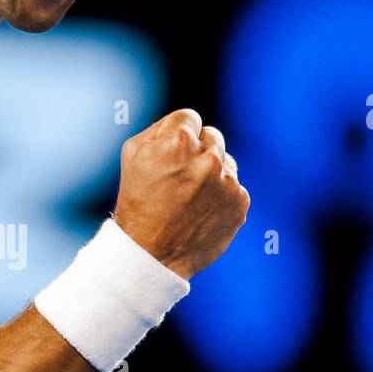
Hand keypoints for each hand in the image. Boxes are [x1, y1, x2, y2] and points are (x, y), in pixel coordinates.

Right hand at [114, 108, 249, 278]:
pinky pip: (235, 186)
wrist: (151, 254)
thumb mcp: (132, 155)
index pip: (189, 117)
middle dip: (197, 150)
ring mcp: (227, 181)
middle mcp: (207, 157)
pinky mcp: (240, 201)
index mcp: (178, 141)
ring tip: (189, 197)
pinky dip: (221, 196)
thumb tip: (183, 123)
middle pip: (211, 136)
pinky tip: (202, 211)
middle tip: (179, 177)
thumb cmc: (137, 202)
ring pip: (225, 161)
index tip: (170, 153)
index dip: (176, 134)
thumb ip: (159, 129)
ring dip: (211, 173)